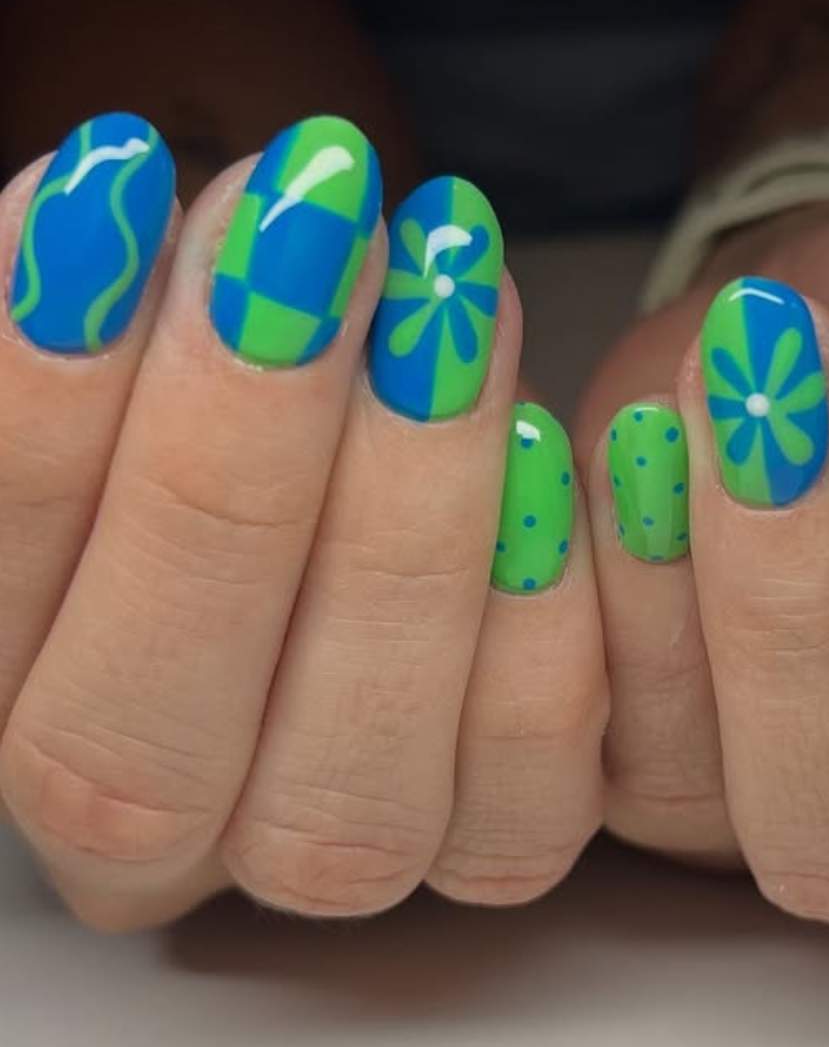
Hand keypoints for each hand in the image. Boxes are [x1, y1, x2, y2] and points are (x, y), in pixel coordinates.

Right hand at [0, 113, 605, 929]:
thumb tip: (104, 221)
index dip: (42, 414)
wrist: (370, 407)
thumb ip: (87, 305)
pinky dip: (543, 631)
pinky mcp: (486, 847)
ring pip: (345, 807)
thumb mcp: (126, 314)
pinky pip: (522, 817)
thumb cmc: (212, 346)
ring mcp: (312, 858)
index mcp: (3, 689)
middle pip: (139, 757)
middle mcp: (135, 829)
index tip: (116, 188)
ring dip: (404, 542)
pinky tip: (555, 443)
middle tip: (310, 237)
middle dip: (224, 483)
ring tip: (449, 298)